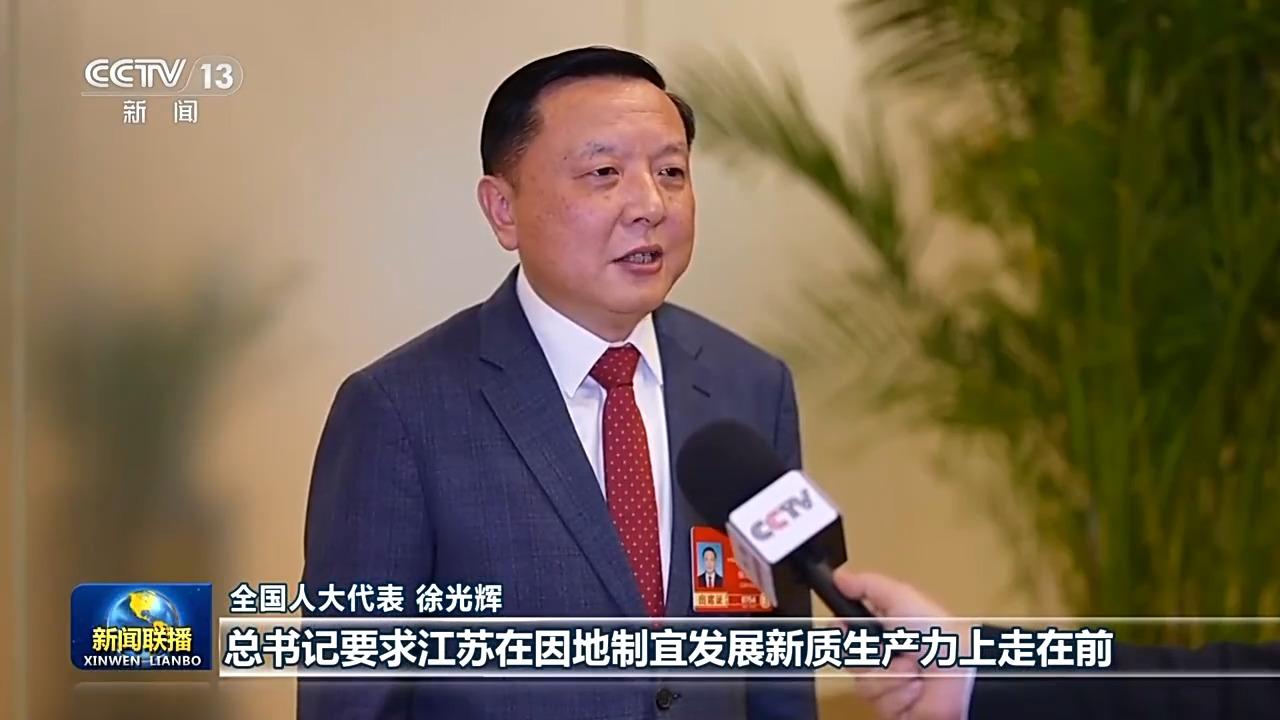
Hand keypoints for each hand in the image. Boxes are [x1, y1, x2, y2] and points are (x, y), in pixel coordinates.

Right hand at [834, 570, 975, 719]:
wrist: (962, 679)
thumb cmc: (937, 635)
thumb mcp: (902, 599)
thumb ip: (868, 586)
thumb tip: (839, 577)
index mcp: (888, 629)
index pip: (849, 630)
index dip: (842, 630)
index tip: (841, 627)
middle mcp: (886, 657)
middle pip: (851, 657)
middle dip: (869, 654)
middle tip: (886, 651)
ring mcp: (889, 685)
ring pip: (862, 681)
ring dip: (887, 675)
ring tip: (912, 671)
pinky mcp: (893, 708)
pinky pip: (878, 701)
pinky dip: (898, 694)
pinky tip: (916, 689)